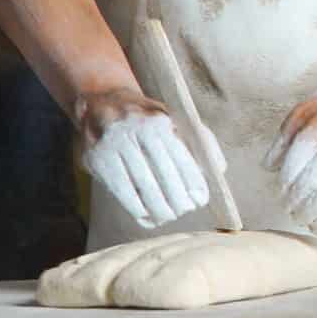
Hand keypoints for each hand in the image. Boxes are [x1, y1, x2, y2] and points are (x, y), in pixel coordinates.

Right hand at [75, 88, 210, 229]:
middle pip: (163, 175)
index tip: (201, 199)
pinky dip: (136, 207)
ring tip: (168, 215)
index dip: (193, 183)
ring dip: (159, 207)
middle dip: (178, 199)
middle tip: (185, 210)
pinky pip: (122, 190)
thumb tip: (219, 169)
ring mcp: (114, 144)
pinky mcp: (97, 159)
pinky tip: (146, 214)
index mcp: (160, 120)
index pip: (182, 158)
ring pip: (143, 186)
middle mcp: (136, 130)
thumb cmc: (148, 117)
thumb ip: (200, 140)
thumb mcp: (174, 117)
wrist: (103, 101)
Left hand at [264, 81, 316, 234]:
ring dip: (316, 213)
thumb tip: (268, 167)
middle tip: (291, 210)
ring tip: (305, 220)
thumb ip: (284, 136)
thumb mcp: (308, 110)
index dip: (287, 180)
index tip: (281, 192)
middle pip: (316, 178)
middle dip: (298, 201)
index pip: (300, 156)